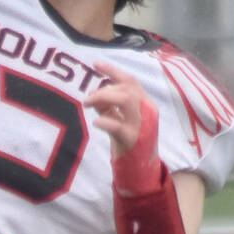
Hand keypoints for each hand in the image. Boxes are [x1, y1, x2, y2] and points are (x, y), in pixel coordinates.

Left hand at [89, 62, 161, 194]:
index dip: (112, 71)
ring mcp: (142, 125)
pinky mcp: (133, 140)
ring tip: (87, 104)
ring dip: (104, 98)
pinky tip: (96, 123)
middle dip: (104, 88)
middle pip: (128, 88)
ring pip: (127, 101)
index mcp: (144, 104)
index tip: (95, 64)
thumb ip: (109, 107)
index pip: (130, 81)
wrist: (140, 169)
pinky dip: (106, 122)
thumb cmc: (128, 143)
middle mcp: (147, 111)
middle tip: (86, 99)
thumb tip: (94, 93)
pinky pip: (119, 127)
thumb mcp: (120, 120)